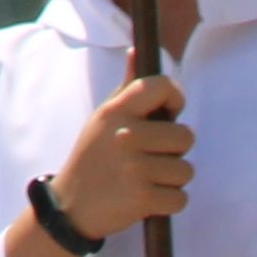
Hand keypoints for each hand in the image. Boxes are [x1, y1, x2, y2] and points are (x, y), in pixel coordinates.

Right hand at [50, 69, 188, 241]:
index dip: (176, 98)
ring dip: (172, 179)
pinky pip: (180, 198)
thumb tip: (136, 51)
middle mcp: (125, 136)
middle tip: (152, 157)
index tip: (169, 113)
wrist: (70, 206)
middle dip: (175, 150)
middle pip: (185, 136)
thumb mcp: (102, 119)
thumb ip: (126, 89)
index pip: (162, 87)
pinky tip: (147, 198)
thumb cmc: (93, 156)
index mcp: (116, 112)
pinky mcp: (141, 199)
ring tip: (146, 179)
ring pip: (186, 171)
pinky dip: (168, 202)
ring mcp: (134, 169)